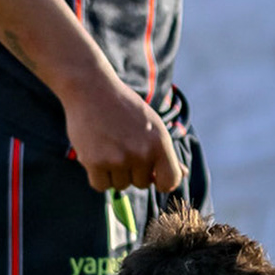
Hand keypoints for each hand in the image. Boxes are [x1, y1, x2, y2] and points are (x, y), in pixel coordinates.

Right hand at [60, 73, 182, 192]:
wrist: (91, 89)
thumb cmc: (124, 107)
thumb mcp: (152, 124)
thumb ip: (165, 152)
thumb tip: (183, 174)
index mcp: (159, 142)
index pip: (170, 181)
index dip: (161, 182)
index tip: (153, 177)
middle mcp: (141, 152)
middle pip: (142, 184)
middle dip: (133, 171)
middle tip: (122, 146)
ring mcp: (117, 159)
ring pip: (120, 185)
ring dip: (114, 173)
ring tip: (108, 147)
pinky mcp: (95, 162)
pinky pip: (101, 185)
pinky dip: (98, 176)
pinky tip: (96, 155)